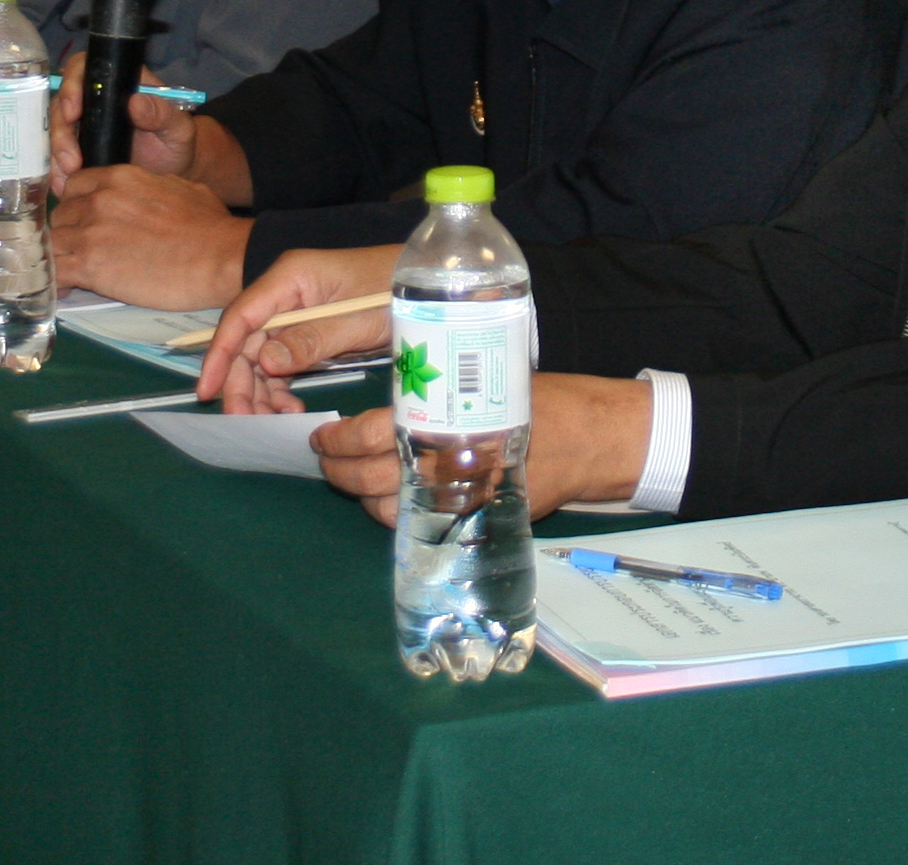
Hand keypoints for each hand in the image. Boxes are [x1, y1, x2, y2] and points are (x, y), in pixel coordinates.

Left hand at [47, 162, 247, 309]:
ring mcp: (89, 232)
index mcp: (119, 178)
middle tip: (87, 251)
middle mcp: (97, 200)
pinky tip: (69, 289)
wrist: (218, 257)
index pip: (75, 187)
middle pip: (61, 216)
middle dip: (71, 233)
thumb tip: (143, 196)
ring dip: (63, 258)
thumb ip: (148, 188)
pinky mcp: (88, 266)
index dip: (79, 206)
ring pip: (53, 244)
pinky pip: (54, 273)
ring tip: (76, 274)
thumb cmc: (210, 225)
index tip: (88, 223)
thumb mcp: (179, 188)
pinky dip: (57, 283)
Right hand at [49, 51, 200, 193]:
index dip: (73, 84)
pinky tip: (63, 185)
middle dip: (61, 131)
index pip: (86, 67)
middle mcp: (97, 99)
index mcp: (120, 83)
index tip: (74, 112)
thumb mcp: (178, 128)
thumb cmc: (176, 143)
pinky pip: (58, 152)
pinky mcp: (79, 146)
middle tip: (71, 160)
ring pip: (57, 128)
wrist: (172, 173)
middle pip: (63, 102)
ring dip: (57, 153)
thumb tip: (135, 102)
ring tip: (69, 178)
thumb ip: (163, 113)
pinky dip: (57, 169)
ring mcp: (85, 123)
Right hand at [200, 244, 404, 410]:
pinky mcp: (309, 330)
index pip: (241, 316)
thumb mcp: (359, 318)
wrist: (430, 283)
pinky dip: (282, 387)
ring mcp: (297, 312)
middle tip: (247, 423)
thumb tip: (264, 362)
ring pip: (261, 357)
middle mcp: (286, 294)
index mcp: (291, 278)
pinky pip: (283, 362)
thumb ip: (313, 338)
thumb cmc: (396, 290)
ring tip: (277, 421)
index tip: (207, 391)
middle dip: (242, 383)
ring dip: (262, 390)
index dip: (219, 354)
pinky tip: (291, 410)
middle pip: (246, 341)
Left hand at [305, 375, 657, 527]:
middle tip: (327, 457)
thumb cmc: (535, 400)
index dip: (337, 440)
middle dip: (337, 470)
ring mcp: (453, 499)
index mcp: (442, 423)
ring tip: (352, 476)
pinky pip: (413, 524)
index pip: (369, 435)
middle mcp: (441, 465)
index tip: (323, 436)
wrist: (584, 440)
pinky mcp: (466, 520)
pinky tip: (390, 496)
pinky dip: (392, 512)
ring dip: (360, 494)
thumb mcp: (484, 382)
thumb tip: (388, 401)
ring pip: (382, 507)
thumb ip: (435, 396)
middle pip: (366, 477)